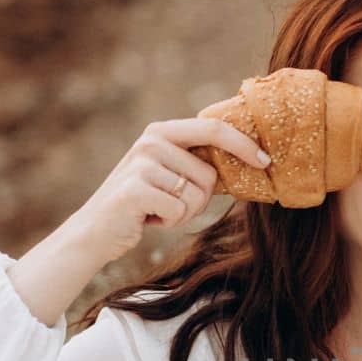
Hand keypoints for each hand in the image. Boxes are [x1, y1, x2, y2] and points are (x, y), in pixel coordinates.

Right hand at [74, 110, 271, 265]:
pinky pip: (179, 210)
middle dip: (199, 199)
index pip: (213, 129)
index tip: (265, 161)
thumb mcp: (170, 175)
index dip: (243, 144)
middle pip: (209, 174)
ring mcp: (142, 163)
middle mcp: (151, 141)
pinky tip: (149, 218)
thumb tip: (251, 158)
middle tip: (172, 204)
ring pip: (196, 195)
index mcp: (162, 132)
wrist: (96, 231)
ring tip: (157, 210)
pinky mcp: (136, 189)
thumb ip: (197, 163)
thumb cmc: (143, 205)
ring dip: (183, 213)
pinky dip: (170, 222)